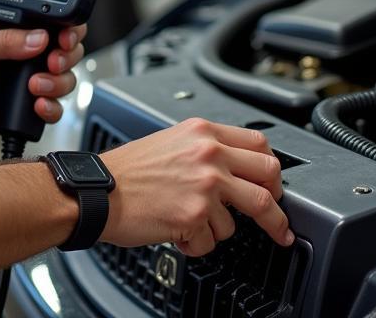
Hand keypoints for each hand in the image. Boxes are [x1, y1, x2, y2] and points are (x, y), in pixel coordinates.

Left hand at [0, 8, 85, 141]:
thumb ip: (4, 41)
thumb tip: (40, 38)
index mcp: (4, 22)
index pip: (44, 17)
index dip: (62, 26)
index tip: (63, 38)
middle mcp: (17, 47)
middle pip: (61, 46)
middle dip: (66, 54)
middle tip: (53, 61)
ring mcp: (19, 76)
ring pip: (61, 76)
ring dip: (58, 81)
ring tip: (37, 86)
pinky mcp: (18, 104)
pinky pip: (49, 105)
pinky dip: (51, 107)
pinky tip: (37, 106)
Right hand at [102, 118, 293, 255]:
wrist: (99, 191)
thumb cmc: (128, 170)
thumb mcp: (171, 140)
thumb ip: (205, 148)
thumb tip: (236, 167)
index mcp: (203, 132)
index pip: (260, 145)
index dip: (272, 170)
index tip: (274, 186)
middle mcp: (209, 154)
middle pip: (270, 178)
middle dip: (276, 207)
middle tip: (275, 223)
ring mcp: (206, 185)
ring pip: (245, 218)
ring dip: (220, 228)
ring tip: (194, 223)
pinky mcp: (196, 216)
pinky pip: (214, 241)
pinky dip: (197, 244)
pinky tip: (178, 231)